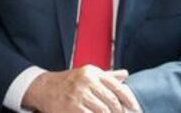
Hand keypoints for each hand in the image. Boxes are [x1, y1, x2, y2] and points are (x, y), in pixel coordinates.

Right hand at [22, 65, 139, 112]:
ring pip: (103, 111)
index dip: (129, 99)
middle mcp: (86, 81)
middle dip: (120, 112)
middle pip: (112, 101)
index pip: (117, 86)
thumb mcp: (87, 75)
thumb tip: (126, 74)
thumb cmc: (70, 82)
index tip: (135, 108)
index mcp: (93, 73)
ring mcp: (78, 94)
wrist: (45, 88)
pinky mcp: (72, 107)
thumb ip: (107, 76)